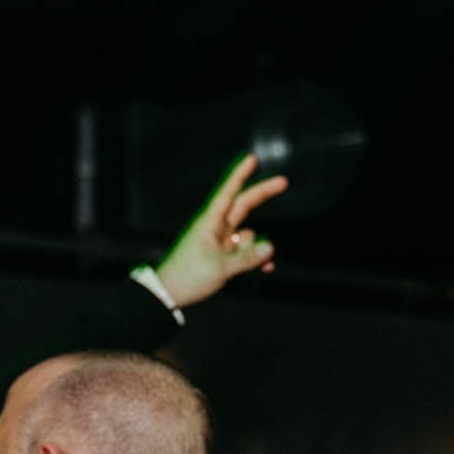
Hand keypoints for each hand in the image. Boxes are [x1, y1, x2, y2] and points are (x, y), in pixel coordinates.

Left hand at [155, 153, 288, 307]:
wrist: (169, 294)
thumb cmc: (187, 277)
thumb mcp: (220, 267)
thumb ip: (247, 258)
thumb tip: (270, 248)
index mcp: (210, 223)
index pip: (228, 193)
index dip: (240, 175)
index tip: (252, 159)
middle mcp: (216, 228)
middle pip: (243, 205)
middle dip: (262, 194)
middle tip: (284, 182)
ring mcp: (220, 241)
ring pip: (248, 235)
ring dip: (256, 248)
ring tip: (251, 265)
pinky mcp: (222, 255)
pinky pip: (245, 251)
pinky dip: (254, 258)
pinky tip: (264, 268)